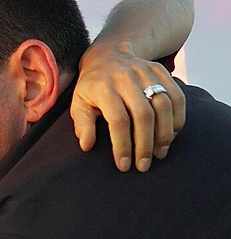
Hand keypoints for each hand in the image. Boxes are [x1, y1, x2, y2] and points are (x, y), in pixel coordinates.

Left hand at [71, 41, 185, 172]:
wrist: (109, 54)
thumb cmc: (92, 86)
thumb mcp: (79, 103)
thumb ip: (82, 124)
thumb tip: (87, 146)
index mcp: (104, 88)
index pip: (118, 120)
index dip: (122, 145)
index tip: (123, 165)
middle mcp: (127, 79)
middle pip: (143, 115)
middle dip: (145, 145)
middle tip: (143, 166)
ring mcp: (146, 73)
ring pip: (164, 106)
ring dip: (164, 134)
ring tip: (159, 154)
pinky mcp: (161, 72)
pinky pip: (177, 97)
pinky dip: (177, 119)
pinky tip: (170, 136)